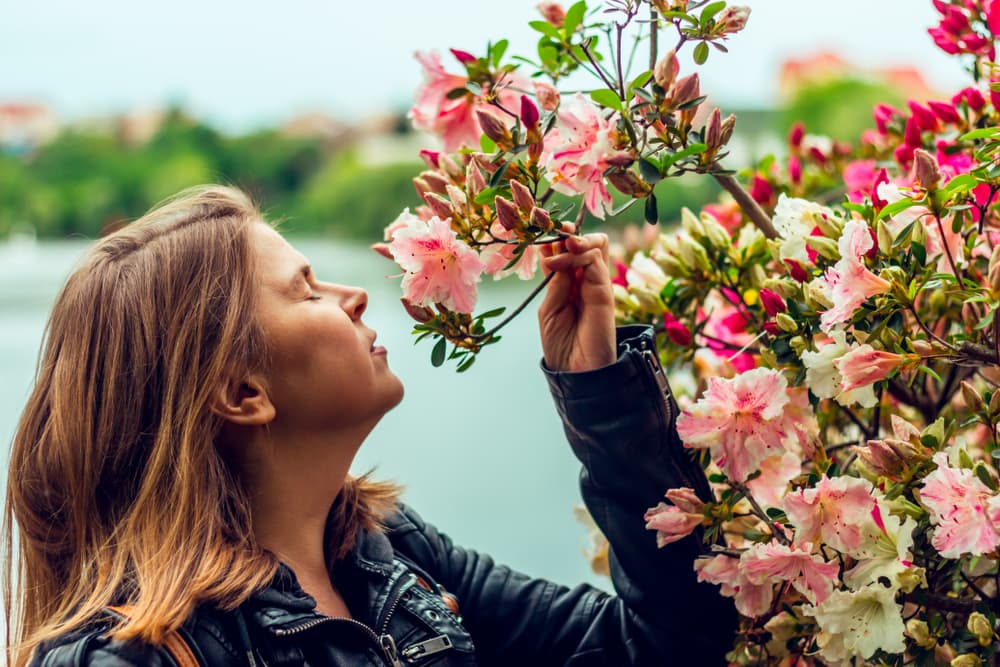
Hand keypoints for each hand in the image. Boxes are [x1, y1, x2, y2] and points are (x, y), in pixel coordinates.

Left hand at [538, 225, 615, 371]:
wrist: (575, 373)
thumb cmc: (560, 345)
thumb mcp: (550, 309)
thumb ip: (556, 282)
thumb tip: (558, 252)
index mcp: (571, 285)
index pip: (568, 251)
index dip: (557, 238)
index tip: (541, 231)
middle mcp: (586, 281)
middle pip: (587, 243)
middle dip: (569, 233)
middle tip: (554, 232)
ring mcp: (597, 286)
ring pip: (596, 246)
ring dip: (572, 242)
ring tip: (555, 252)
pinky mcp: (605, 292)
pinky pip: (596, 262)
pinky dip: (578, 254)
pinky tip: (560, 262)